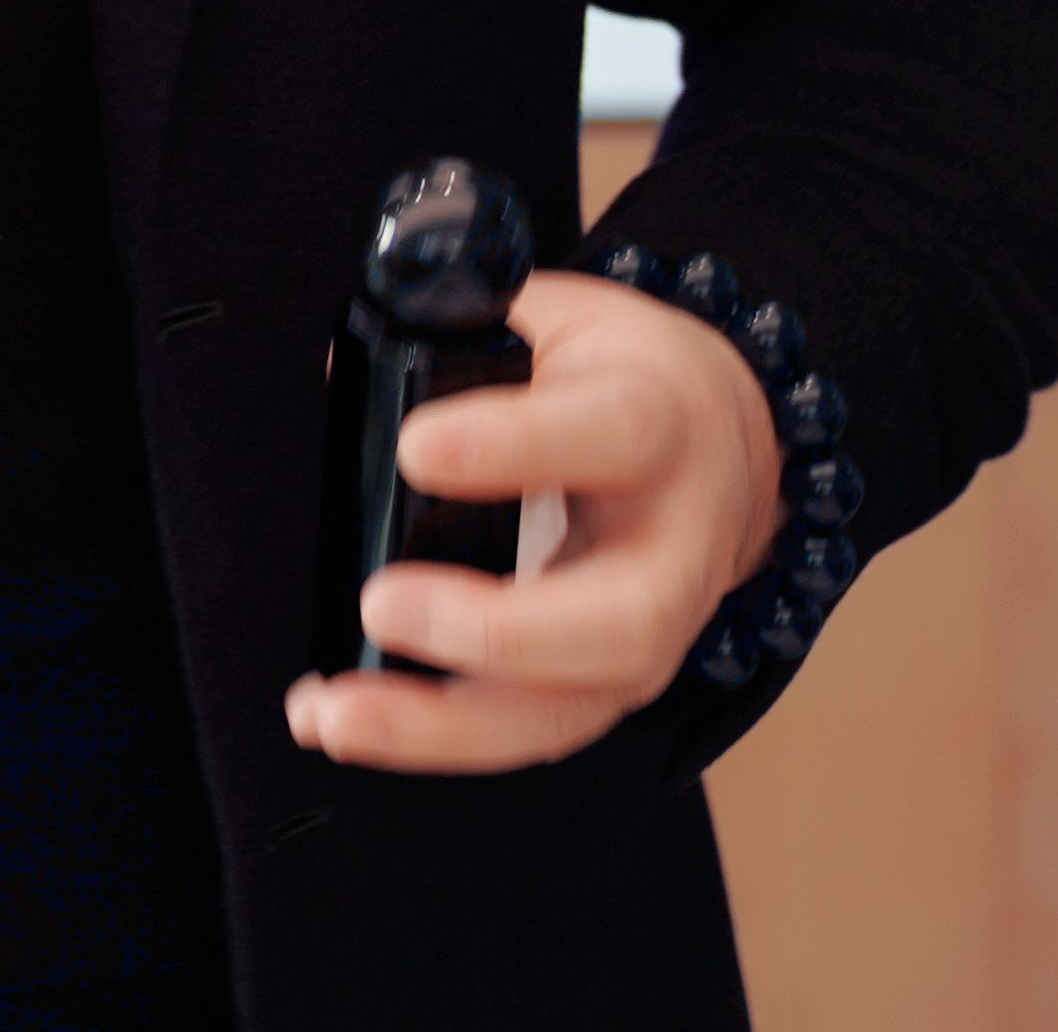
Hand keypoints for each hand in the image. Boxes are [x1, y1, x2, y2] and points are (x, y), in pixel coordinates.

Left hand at [282, 273, 783, 773]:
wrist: (719, 443)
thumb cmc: (619, 376)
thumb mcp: (560, 320)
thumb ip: (462, 329)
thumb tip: (339, 372)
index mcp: (663, 421)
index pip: (610, 432)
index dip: (516, 444)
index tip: (415, 448)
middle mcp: (674, 546)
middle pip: (619, 620)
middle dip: (498, 630)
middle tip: (381, 607)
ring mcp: (652, 632)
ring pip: (571, 707)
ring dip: (446, 725)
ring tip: (339, 712)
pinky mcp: (611, 685)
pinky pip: (529, 729)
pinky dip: (432, 738)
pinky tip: (343, 721)